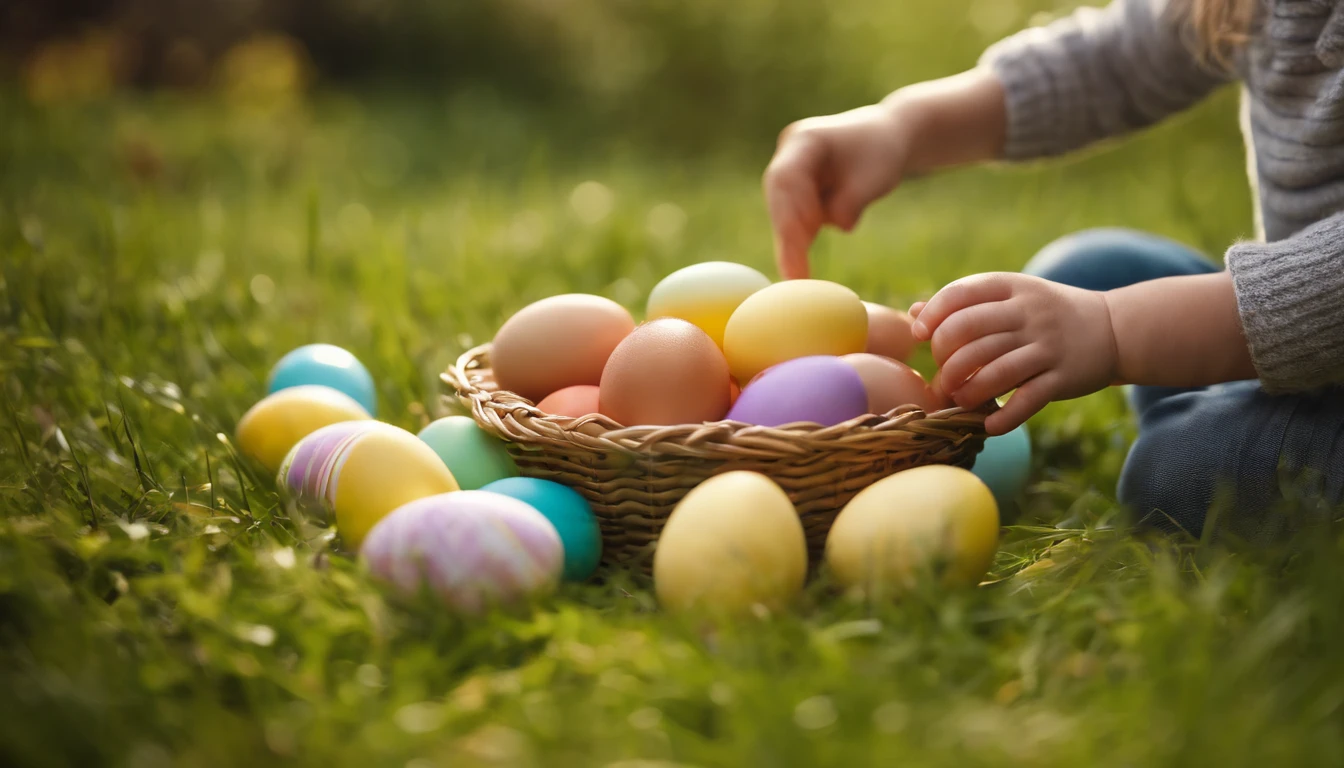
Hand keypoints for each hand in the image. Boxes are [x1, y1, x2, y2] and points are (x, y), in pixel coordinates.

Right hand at [762, 102, 914, 279]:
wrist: (885, 138)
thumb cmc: (882, 152)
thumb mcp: (875, 176)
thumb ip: (853, 200)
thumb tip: (837, 224)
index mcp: (804, 139)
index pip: (786, 178)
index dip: (788, 213)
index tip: (799, 245)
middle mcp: (788, 154)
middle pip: (779, 198)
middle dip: (787, 235)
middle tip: (794, 273)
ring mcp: (789, 172)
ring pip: (783, 212)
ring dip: (792, 241)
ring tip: (799, 273)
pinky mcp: (796, 191)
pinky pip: (792, 219)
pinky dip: (799, 240)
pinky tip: (801, 266)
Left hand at [909, 273, 1118, 434]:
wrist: (1114, 329)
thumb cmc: (1047, 315)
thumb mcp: (1012, 298)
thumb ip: (966, 304)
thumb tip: (915, 312)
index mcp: (1011, 288)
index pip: (960, 295)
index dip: (933, 316)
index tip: (921, 336)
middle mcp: (1029, 313)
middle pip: (968, 333)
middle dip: (945, 361)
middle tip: (942, 380)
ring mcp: (1048, 345)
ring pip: (993, 370)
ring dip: (967, 392)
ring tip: (960, 401)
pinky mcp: (1063, 377)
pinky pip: (1027, 400)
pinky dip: (1004, 417)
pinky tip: (989, 425)